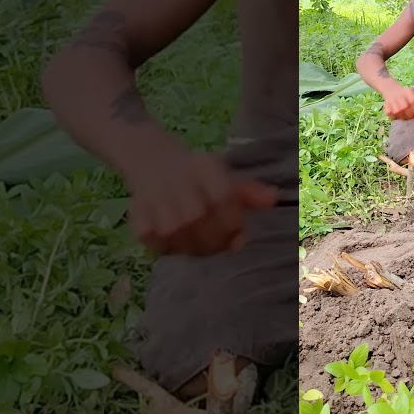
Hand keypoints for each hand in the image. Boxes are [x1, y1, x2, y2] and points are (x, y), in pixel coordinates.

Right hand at [125, 150, 277, 256]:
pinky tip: (178, 237)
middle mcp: (181, 189)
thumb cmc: (197, 174)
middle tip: (219, 239)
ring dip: (198, 248)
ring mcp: (158, 208)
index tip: (238, 231)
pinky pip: (164, 250)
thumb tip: (273, 199)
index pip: (226, 206)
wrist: (153, 163)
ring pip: (187, 245)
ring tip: (199, 237)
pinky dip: (173, 249)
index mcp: (205, 171)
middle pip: (207, 231)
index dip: (235, 225)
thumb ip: (250, 191)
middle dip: (219, 242)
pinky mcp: (141, 224)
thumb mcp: (225, 175)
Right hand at [383, 85, 413, 119]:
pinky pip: (392, 116)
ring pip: (399, 114)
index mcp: (407, 92)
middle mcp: (399, 96)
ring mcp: (392, 102)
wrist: (390, 89)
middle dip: (411, 115)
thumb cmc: (405, 94)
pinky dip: (396, 117)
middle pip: (406, 109)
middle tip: (412, 115)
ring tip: (405, 115)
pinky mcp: (386, 108)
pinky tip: (398, 115)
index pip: (413, 101)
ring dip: (404, 117)